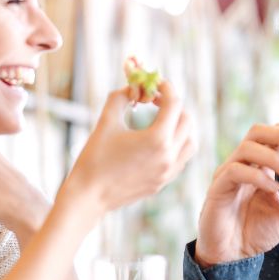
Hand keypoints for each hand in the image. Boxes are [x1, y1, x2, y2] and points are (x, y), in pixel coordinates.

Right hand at [60, 80, 195, 217]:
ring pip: (190, 142)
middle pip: (187, 121)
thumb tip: (132, 88)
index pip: (174, 104)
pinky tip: (158, 140)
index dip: (166, 88)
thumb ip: (120, 98)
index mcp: (157, 139)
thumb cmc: (94, 158)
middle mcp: (169, 156)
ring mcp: (168, 172)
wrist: (88, 196)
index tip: (156, 83)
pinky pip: (181, 158)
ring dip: (181, 126)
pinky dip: (177, 144)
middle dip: (174, 105)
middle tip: (156, 100)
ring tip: (162, 119)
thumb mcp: (106, 122)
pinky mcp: (163, 182)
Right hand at [194, 122, 278, 267]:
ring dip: (274, 157)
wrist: (233, 254)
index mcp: (260, 164)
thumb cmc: (256, 231)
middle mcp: (243, 163)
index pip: (275, 134)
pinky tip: (274, 189)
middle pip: (259, 131)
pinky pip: (236, 171)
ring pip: (247, 147)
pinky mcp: (218, 187)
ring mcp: (229, 173)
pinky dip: (258, 176)